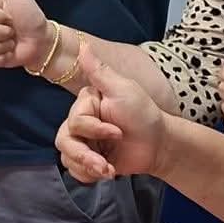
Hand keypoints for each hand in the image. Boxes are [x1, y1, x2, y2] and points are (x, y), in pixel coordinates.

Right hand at [55, 43, 166, 181]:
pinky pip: (75, 171)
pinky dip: (89, 176)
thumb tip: (83, 46)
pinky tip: (107, 172)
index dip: (93, 131)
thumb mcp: (123, 90)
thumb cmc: (143, 114)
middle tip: (106, 165)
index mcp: (86, 105)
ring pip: (67, 158)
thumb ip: (100, 72)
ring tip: (109, 171)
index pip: (74, 122)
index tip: (118, 132)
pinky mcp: (89, 162)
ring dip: (88, 168)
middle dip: (85, 156)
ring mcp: (84, 143)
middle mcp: (80, 123)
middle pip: (64, 142)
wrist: (159, 145)